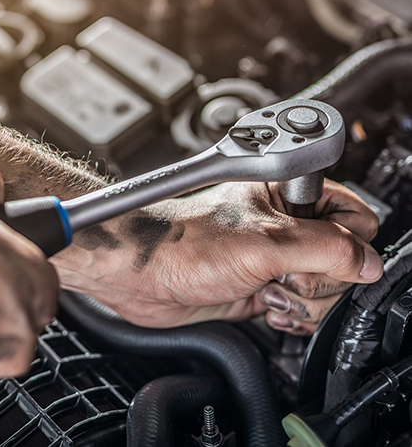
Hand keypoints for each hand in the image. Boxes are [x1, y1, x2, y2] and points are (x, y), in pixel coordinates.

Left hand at [53, 179, 379, 332]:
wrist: (145, 273)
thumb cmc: (184, 243)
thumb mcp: (265, 241)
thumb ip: (326, 249)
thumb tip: (367, 261)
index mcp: (288, 196)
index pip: (355, 218)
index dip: (346, 243)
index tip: (317, 258)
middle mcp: (285, 226)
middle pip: (345, 260)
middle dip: (319, 279)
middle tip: (284, 276)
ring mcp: (275, 259)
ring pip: (326, 288)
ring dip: (303, 302)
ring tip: (268, 291)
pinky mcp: (264, 287)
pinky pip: (303, 309)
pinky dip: (294, 316)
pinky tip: (268, 308)